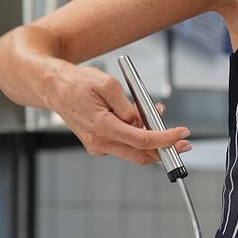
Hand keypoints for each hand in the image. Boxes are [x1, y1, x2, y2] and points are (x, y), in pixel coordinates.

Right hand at [47, 62, 191, 163]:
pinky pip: (124, 144)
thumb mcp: (108, 84)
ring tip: (159, 118)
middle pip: (141, 154)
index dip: (165, 139)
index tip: (181, 135)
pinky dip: (137, 136)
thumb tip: (142, 121)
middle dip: (165, 149)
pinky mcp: (98, 144)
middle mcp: (99, 142)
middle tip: (183, 143)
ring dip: (151, 139)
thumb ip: (128, 105)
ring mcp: (98, 146)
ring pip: (134, 150)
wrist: (54, 88)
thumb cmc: (77, 83)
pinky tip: (140, 120)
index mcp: (102, 128)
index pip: (142, 140)